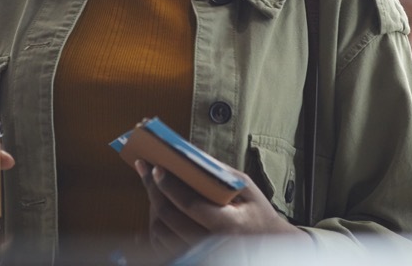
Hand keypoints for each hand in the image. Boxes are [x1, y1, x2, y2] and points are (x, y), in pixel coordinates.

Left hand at [135, 158, 303, 258]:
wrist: (267, 245)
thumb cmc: (257, 213)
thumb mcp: (246, 188)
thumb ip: (219, 172)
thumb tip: (188, 155)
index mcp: (227, 225)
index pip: (190, 205)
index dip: (169, 185)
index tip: (156, 167)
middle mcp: (210, 244)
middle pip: (169, 218)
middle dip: (153, 190)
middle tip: (144, 168)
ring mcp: (199, 255)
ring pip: (161, 233)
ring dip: (152, 206)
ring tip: (151, 184)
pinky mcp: (191, 259)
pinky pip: (162, 246)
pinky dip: (155, 224)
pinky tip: (155, 205)